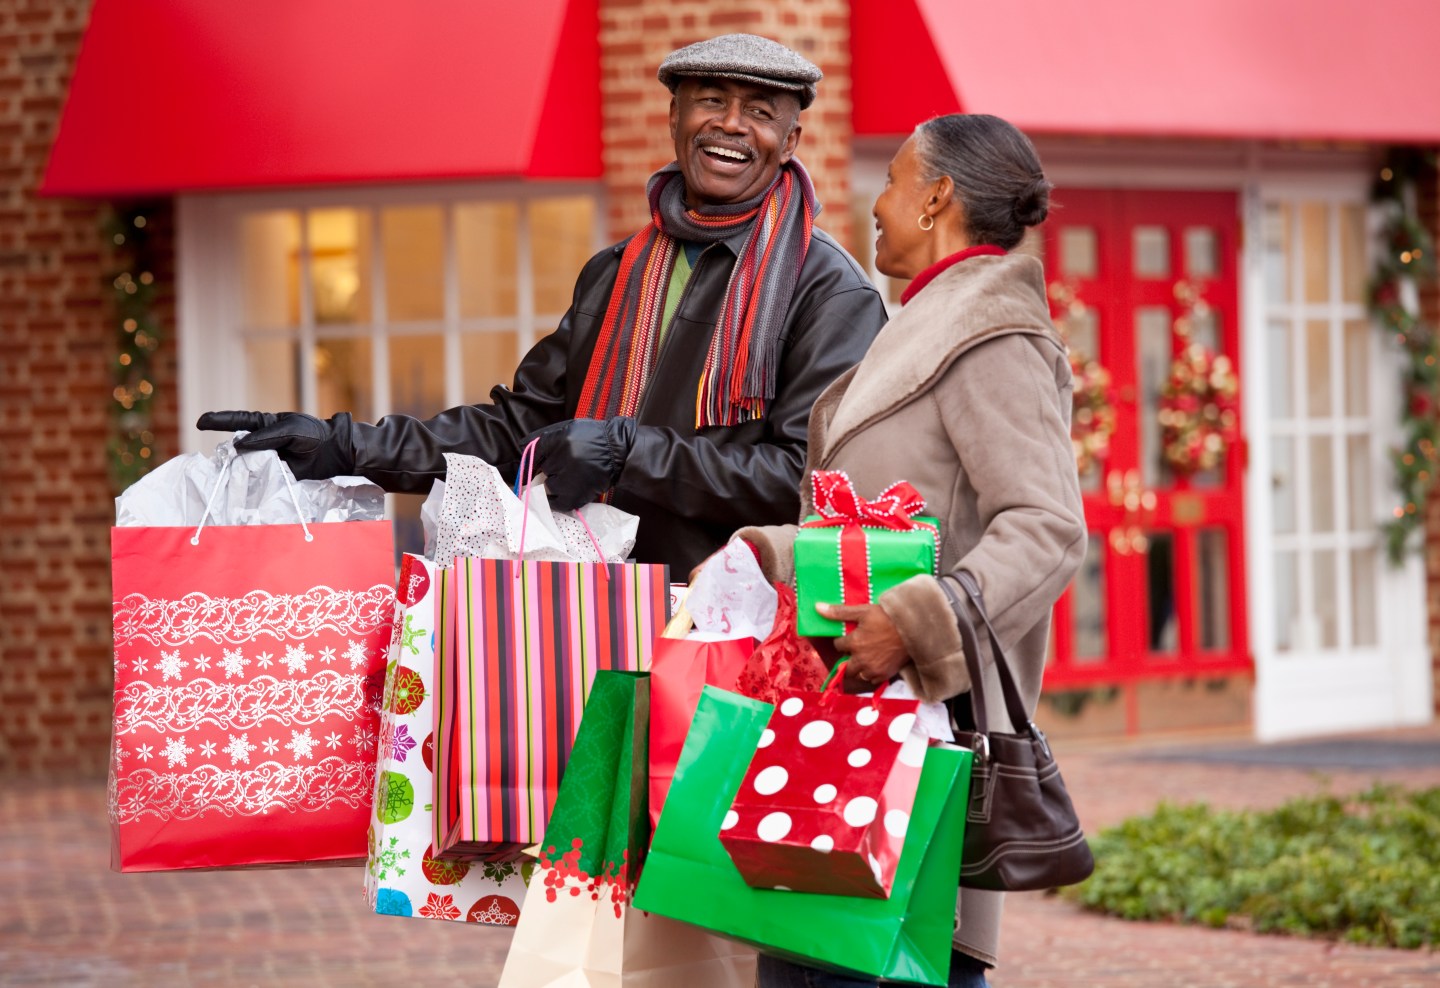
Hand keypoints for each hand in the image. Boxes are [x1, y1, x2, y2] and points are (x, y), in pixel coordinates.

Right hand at [196, 410, 355, 479]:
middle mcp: (262, 442)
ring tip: (227, 476)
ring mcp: (267, 460)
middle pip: (237, 448)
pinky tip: (242, 489)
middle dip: (226, 454)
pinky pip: (258, 480)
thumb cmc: (313, 434)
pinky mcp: (274, 475)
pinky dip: (250, 484)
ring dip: (236, 471)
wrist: (334, 452)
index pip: (237, 421)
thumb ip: (266, 436)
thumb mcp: (290, 429)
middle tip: (218, 460)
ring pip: (244, 465)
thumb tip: (239, 446)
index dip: (218, 421)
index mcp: (264, 425)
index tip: (199, 422)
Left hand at [526, 417, 635, 510]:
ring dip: (556, 482)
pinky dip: (559, 498)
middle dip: (552, 467)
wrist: (620, 452)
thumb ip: (547, 436)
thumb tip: (523, 446)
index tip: (540, 461)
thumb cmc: (594, 438)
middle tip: (567, 464)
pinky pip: (555, 502)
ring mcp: (568, 479)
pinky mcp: (574, 496)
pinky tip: (569, 489)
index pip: (535, 451)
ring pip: (548, 484)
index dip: (537, 456)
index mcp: (561, 439)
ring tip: (574, 476)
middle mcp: (563, 459)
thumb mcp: (571, 427)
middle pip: (543, 468)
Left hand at [819, 602, 907, 687]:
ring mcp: (873, 669)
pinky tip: (875, 663)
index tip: (851, 636)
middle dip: (848, 657)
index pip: (838, 645)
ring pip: (857, 674)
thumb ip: (839, 612)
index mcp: (854, 643)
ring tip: (865, 657)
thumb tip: (817, 608)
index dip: (843, 640)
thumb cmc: (887, 618)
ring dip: (858, 667)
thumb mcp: (862, 611)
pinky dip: (870, 673)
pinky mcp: (884, 675)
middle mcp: (861, 659)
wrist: (913, 628)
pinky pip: (871, 680)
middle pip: (845, 665)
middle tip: (856, 649)